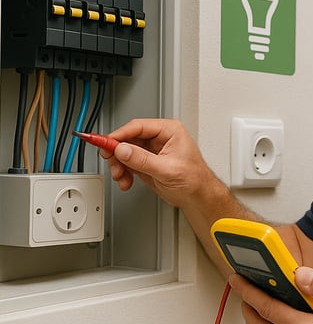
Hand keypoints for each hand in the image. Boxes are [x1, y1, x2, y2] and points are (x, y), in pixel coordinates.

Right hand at [103, 118, 217, 208]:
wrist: (197, 197)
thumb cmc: (194, 179)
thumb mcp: (166, 169)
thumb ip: (142, 159)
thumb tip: (123, 149)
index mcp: (170, 131)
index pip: (138, 126)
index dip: (119, 134)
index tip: (105, 142)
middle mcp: (160, 137)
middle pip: (128, 138)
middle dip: (118, 153)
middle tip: (112, 164)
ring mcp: (152, 150)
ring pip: (124, 151)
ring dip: (119, 165)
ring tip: (122, 177)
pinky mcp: (146, 162)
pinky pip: (127, 163)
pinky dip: (123, 172)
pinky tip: (126, 181)